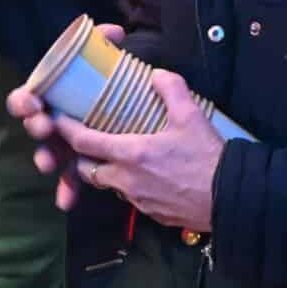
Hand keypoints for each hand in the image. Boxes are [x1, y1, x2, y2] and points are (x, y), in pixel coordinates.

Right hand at [6, 23, 125, 211]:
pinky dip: (67, 189)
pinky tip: (67, 202)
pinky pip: (69, 179)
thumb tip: (116, 34)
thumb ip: (106, 43)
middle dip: (38, 127)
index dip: (25, 100)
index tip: (34, 102)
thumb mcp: (104, 60)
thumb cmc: (105, 83)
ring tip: (50, 164)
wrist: (124, 111)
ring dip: (47, 158)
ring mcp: (63, 143)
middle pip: (35, 125)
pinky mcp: (77, 163)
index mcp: (53, 95)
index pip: (28, 96)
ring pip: (49, 153)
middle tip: (45, 128)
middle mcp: (52, 119)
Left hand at [53, 68, 224, 233]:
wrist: (230, 199)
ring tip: (115, 155)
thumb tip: (157, 74)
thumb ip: (171, 89)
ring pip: (107, 185)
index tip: (57, 119)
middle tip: (86, 139)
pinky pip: (128, 197)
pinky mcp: (150, 213)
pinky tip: (142, 175)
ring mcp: (137, 200)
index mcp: (130, 154)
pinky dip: (127, 185)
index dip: (66, 130)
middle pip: (87, 168)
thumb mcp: (191, 116)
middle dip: (81, 155)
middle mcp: (126, 180)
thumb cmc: (208, 158)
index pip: (83, 142)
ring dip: (104, 171)